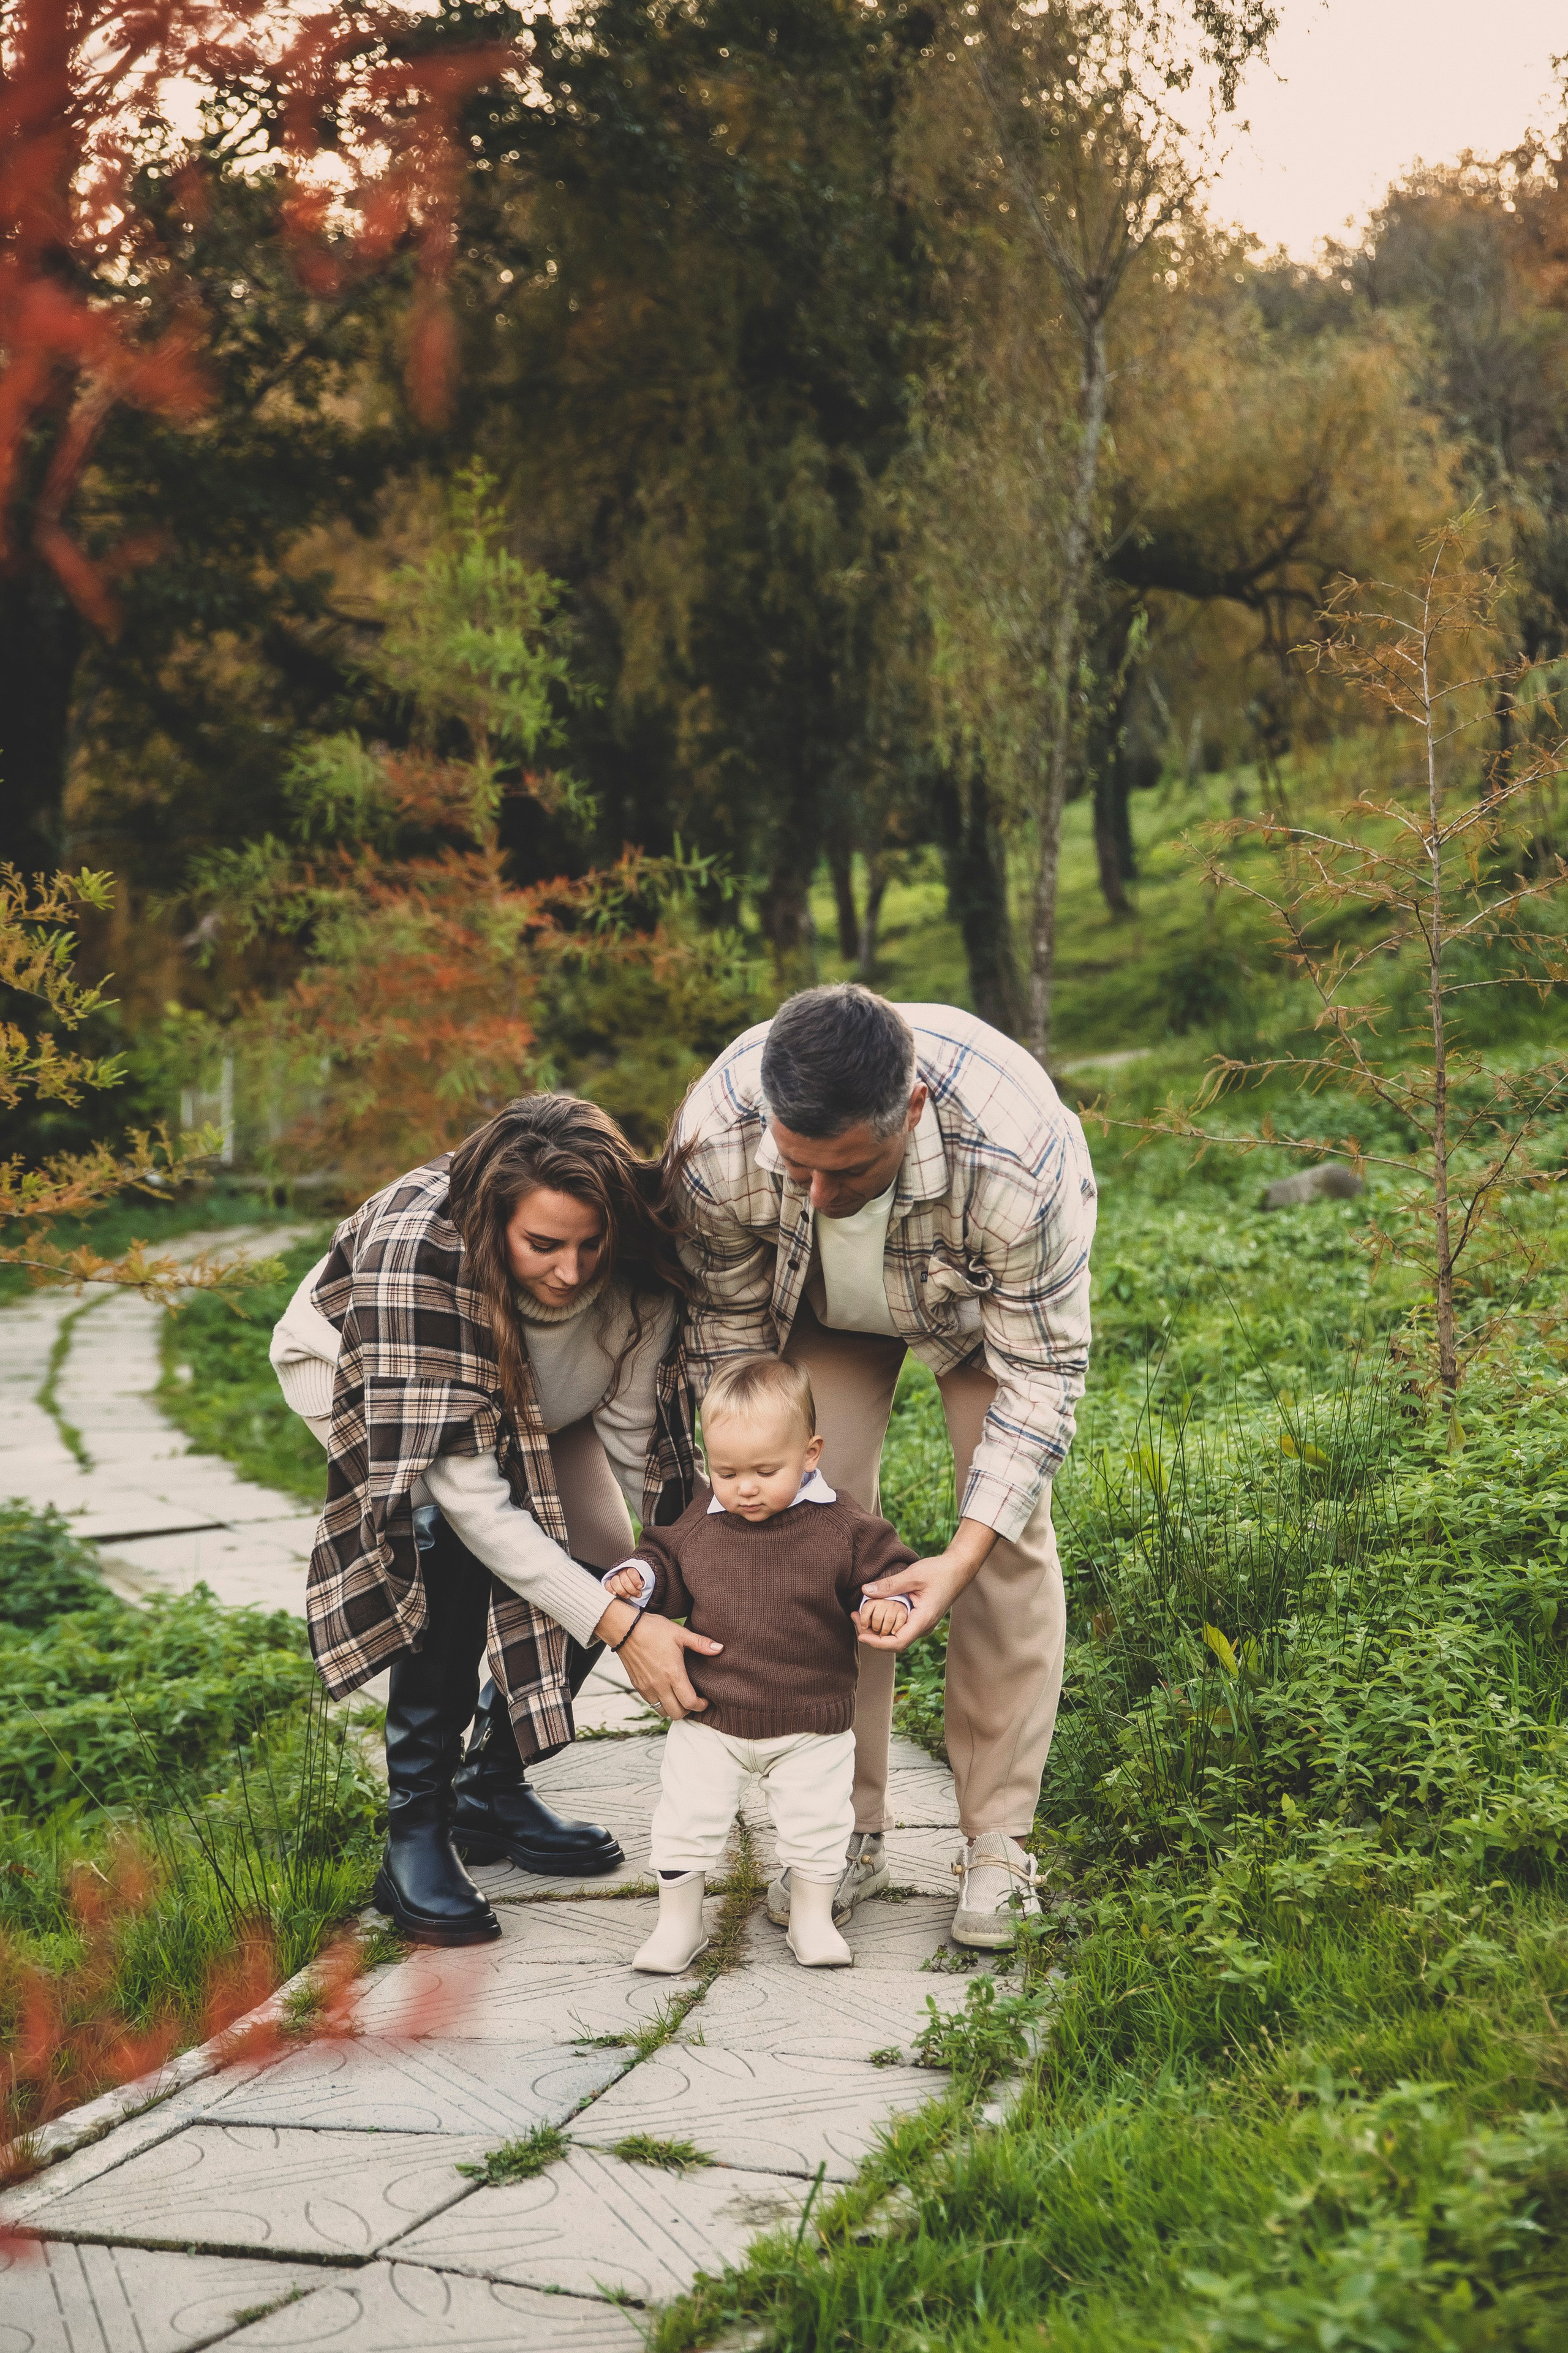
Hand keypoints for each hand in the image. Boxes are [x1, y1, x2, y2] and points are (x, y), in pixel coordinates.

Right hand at [593, 1598, 721, 1720]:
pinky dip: (661, 1703)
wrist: (625, 1629)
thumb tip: (720, 1648)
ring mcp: (647, 1688)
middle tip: (693, 1699)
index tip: (705, 1700)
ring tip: (680, 1697)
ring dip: (673, 1709)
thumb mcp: (680, 1633)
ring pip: (663, 1712)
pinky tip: (666, 1691)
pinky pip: (651, 1704)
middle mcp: (659, 1685)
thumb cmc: (653, 1629)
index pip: (690, 1703)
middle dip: (688, 1710)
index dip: (701, 1706)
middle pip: (677, 1714)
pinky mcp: (637, 1686)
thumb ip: (701, 1643)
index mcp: (673, 1674)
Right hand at [602, 1566, 645, 1600]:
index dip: (636, 1580)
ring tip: (628, 1596)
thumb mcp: (643, 1580)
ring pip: (615, 1582)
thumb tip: (641, 1584)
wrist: (632, 1582)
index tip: (640, 1587)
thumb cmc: (638, 1583)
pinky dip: (611, 1590)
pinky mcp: (610, 1583)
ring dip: (622, 1591)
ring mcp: (615, 1577)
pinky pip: (607, 1585)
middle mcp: (622, 1572)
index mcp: (631, 1569)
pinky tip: (615, 1594)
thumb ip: (643, 1581)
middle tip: (637, 1594)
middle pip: (624, 1580)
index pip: (632, 1572)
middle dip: (631, 1589)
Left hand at [856, 1519, 998, 1651]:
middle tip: (854, 1618)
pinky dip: (886, 1623)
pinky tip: (875, 1611)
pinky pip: (901, 1627)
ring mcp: (922, 1624)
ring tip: (860, 1614)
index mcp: (923, 1620)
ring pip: (897, 1636)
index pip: (897, 1643)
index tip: (860, 1634)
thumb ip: (889, 1585)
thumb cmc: (939, 1571)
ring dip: (878, 1630)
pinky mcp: (920, 1618)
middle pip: (894, 1643)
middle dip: (872, 1636)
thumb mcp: (912, 1575)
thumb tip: (865, 1591)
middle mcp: (923, 1627)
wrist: (959, 1568)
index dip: (877, 1643)